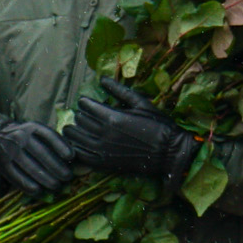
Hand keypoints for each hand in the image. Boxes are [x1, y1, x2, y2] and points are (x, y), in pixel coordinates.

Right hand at [0, 120, 76, 196]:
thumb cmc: (26, 138)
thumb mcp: (37, 133)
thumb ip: (53, 142)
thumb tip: (73, 159)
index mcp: (32, 127)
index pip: (49, 136)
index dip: (61, 146)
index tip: (71, 157)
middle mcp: (20, 137)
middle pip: (42, 154)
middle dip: (57, 167)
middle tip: (67, 177)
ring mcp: (10, 151)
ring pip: (31, 168)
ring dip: (46, 179)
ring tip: (56, 186)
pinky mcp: (2, 165)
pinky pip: (17, 177)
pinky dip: (29, 186)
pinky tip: (39, 191)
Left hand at [62, 77, 197, 195]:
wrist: (169, 152)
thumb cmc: (158, 125)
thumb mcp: (141, 104)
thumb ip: (119, 91)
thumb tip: (102, 78)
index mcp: (113, 117)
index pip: (86, 106)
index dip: (84, 102)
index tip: (86, 102)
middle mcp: (104, 133)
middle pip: (80, 120)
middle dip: (80, 115)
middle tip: (83, 114)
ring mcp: (103, 150)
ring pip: (77, 138)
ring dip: (74, 131)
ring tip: (76, 128)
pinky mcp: (105, 164)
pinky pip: (82, 155)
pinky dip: (76, 148)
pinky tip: (79, 144)